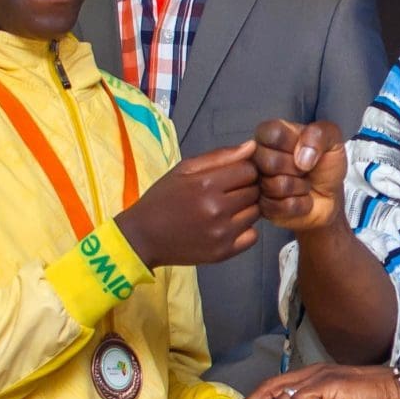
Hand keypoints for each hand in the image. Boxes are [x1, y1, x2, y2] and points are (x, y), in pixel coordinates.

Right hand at [116, 140, 258, 267]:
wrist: (143, 237)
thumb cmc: (163, 199)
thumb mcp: (184, 170)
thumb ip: (219, 156)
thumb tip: (252, 146)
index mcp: (205, 184)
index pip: (249, 170)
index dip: (245, 169)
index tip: (234, 174)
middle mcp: (217, 209)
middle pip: (255, 191)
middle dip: (246, 188)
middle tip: (228, 192)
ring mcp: (222, 233)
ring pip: (256, 213)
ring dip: (246, 208)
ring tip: (226, 209)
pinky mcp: (224, 252)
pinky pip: (253, 236)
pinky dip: (245, 230)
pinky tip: (228, 226)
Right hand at [254, 119, 347, 231]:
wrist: (330, 197)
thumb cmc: (325, 165)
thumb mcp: (332, 139)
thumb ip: (320, 133)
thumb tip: (302, 156)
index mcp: (270, 133)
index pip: (272, 133)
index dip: (293, 144)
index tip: (304, 148)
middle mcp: (258, 156)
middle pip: (270, 162)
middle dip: (298, 169)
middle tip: (305, 169)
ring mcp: (258, 183)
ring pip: (276, 186)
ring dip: (301, 187)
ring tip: (304, 183)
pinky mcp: (263, 207)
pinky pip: (282, 206)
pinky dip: (301, 203)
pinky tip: (301, 198)